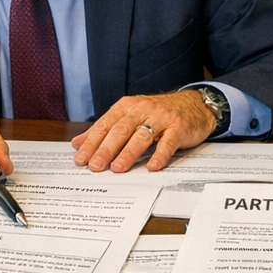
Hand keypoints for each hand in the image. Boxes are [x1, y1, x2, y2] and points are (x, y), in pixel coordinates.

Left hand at [71, 90, 215, 172]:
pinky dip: (160, 155)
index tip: (80, 158)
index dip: (91, 142)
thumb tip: (78, 143)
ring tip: (117, 168)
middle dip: (105, 149)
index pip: (105, 125)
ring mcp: (161, 118)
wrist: (194, 104)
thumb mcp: (130, 116)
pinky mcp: (178, 127)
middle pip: (120, 130)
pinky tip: (152, 166)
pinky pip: (168, 143)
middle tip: (95, 166)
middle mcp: (142, 110)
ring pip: (142, 136)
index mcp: (127, 107)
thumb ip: (105, 129)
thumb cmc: (158, 113)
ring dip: (128, 153)